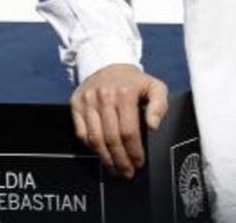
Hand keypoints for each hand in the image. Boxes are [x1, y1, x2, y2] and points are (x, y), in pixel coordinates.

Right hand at [70, 64, 168, 178]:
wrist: (108, 64)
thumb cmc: (134, 82)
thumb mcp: (154, 87)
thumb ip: (159, 105)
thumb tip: (153, 126)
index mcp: (125, 93)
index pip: (129, 131)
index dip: (134, 151)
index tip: (139, 163)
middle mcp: (104, 96)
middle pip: (111, 138)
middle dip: (120, 160)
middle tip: (127, 172)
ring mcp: (88, 100)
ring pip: (95, 139)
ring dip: (105, 158)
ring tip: (115, 169)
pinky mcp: (76, 104)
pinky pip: (82, 133)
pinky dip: (91, 147)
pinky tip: (102, 154)